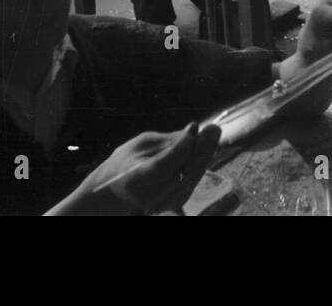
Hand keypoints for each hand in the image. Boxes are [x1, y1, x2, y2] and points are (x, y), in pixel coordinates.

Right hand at [84, 122, 220, 214]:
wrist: (117, 191)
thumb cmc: (128, 161)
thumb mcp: (142, 144)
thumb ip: (168, 141)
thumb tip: (194, 131)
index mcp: (134, 180)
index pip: (162, 166)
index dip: (180, 148)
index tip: (193, 127)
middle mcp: (149, 197)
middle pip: (183, 173)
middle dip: (201, 149)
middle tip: (214, 128)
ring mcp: (164, 203)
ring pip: (192, 176)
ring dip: (205, 154)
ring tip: (212, 133)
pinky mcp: (176, 202)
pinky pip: (193, 178)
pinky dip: (201, 161)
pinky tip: (206, 146)